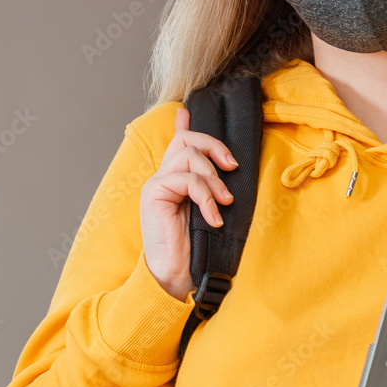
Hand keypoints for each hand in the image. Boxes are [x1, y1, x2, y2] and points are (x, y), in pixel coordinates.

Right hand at [140, 106, 237, 300]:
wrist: (176, 274)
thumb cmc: (196, 247)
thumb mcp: (211, 211)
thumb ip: (213, 189)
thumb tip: (227, 171)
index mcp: (176, 180)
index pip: (177, 143)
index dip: (184, 126)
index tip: (185, 112)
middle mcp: (164, 177)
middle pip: (187, 141)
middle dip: (214, 146)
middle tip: (232, 167)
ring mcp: (157, 184)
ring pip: (188, 156)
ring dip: (213, 178)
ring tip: (224, 202)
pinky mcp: (154, 193)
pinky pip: (186, 180)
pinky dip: (206, 197)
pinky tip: (214, 217)